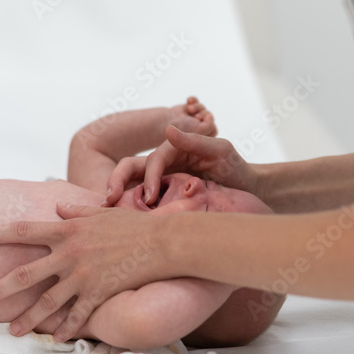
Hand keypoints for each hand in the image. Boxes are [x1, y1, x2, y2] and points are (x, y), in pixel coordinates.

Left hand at [0, 203, 167, 341]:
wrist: (162, 242)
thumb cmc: (131, 224)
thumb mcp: (100, 212)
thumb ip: (74, 210)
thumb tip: (57, 205)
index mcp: (66, 230)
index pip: (22, 230)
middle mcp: (68, 254)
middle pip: (24, 274)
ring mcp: (82, 276)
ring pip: (46, 302)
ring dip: (26, 319)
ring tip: (10, 332)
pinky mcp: (98, 293)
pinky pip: (77, 316)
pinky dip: (65, 329)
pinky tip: (54, 339)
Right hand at [105, 126, 258, 206]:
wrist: (247, 191)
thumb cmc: (235, 168)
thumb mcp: (220, 150)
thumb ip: (195, 140)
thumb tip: (167, 129)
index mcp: (173, 150)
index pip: (152, 160)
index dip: (148, 177)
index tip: (148, 198)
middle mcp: (163, 164)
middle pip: (131, 167)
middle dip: (116, 182)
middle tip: (107, 202)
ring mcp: (162, 180)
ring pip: (131, 184)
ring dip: (118, 197)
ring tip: (106, 214)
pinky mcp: (163, 198)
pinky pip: (143, 202)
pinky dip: (130, 210)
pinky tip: (123, 224)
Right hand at [168, 96, 217, 135]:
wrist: (163, 124)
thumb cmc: (180, 130)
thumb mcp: (199, 130)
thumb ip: (208, 126)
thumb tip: (210, 117)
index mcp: (200, 138)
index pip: (212, 129)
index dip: (208, 123)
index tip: (198, 120)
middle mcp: (197, 128)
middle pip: (208, 117)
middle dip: (204, 114)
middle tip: (196, 115)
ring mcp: (191, 119)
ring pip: (202, 109)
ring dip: (198, 107)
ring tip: (190, 109)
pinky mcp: (186, 110)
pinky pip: (195, 102)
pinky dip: (193, 100)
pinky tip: (188, 100)